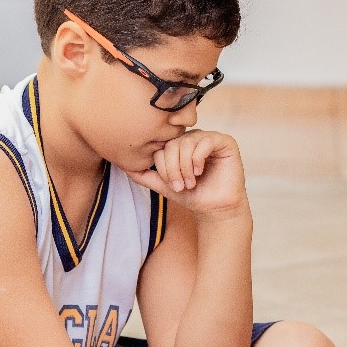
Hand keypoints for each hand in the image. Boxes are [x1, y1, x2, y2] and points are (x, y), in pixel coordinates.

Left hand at [125, 130, 246, 216]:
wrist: (214, 208)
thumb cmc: (191, 196)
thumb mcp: (163, 184)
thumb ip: (143, 175)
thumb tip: (123, 165)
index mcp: (178, 145)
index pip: (161, 147)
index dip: (163, 167)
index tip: (170, 185)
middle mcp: (193, 138)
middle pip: (172, 144)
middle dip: (173, 168)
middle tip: (180, 186)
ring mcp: (208, 137)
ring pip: (186, 142)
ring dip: (185, 167)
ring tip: (190, 182)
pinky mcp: (224, 141)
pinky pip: (205, 141)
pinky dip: (198, 159)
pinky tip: (200, 172)